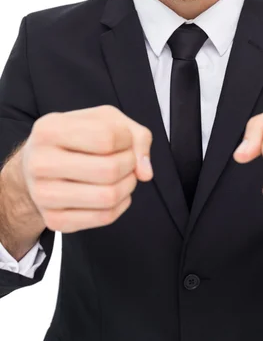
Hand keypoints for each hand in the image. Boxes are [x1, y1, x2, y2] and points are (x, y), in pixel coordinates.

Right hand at [21, 105, 152, 232]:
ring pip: (108, 197)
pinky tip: (116, 192)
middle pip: (109, 170)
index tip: (124, 140)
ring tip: (125, 176)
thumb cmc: (76, 137)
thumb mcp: (104, 120)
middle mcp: (39, 162)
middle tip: (128, 160)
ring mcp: (43, 195)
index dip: (127, 140)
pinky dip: (121, 205)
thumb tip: (146, 173)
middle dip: (130, 164)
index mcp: (49, 129)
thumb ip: (136, 136)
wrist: (37, 164)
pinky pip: (104, 217)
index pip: (107, 137)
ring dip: (128, 185)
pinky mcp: (53, 220)